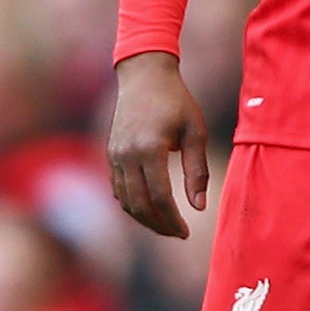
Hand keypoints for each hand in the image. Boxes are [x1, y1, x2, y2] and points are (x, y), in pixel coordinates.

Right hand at [108, 51, 209, 238]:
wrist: (144, 76)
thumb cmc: (177, 101)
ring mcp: (114, 156)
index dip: (172, 220)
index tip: (187, 232)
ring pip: (124, 201)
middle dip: (158, 225)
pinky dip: (132, 204)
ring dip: (144, 218)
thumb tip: (199, 207)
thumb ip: (197, 171)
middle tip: (178, 234)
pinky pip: (118, 189)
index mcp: (150, 149)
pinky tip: (150, 208)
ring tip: (166, 225)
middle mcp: (126, 156)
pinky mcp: (110, 154)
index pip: (159, 198)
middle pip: (138, 205)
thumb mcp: (195, 131)